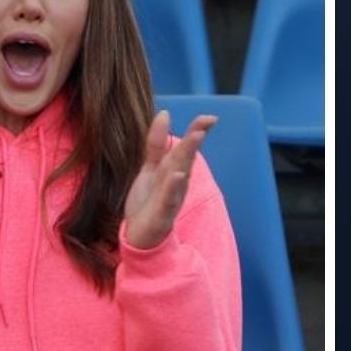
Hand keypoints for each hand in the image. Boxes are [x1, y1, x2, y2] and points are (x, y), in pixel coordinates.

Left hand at [124, 111, 215, 249]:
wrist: (140, 237)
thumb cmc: (149, 201)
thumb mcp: (150, 167)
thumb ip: (157, 142)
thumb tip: (165, 113)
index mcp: (174, 170)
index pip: (187, 147)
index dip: (198, 131)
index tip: (210, 117)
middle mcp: (177, 182)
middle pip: (186, 158)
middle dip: (194, 140)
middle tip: (205, 123)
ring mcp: (171, 198)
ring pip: (180, 175)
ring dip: (188, 158)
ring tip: (195, 139)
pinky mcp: (162, 214)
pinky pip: (168, 199)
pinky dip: (173, 187)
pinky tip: (177, 175)